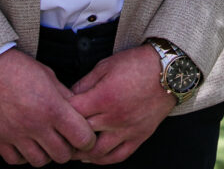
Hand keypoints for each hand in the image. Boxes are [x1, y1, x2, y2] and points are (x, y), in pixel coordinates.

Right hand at [0, 48, 95, 165]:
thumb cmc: (20, 68)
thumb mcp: (50, 76)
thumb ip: (66, 96)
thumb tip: (79, 112)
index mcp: (52, 107)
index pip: (81, 137)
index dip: (88, 138)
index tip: (86, 134)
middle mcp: (35, 125)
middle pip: (62, 155)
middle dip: (68, 148)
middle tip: (66, 138)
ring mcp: (16, 135)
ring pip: (40, 162)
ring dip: (47, 153)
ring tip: (46, 140)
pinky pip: (16, 161)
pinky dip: (24, 156)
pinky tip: (28, 142)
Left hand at [69, 45, 174, 163]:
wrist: (169, 71)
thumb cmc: (139, 64)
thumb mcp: (107, 65)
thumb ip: (86, 82)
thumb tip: (69, 96)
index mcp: (104, 97)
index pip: (72, 113)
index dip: (60, 114)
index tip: (54, 113)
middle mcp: (114, 117)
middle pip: (81, 135)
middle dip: (66, 136)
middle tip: (58, 135)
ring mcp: (127, 130)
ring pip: (96, 153)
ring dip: (81, 154)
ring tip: (73, 149)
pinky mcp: (138, 137)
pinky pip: (117, 157)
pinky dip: (102, 160)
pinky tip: (93, 157)